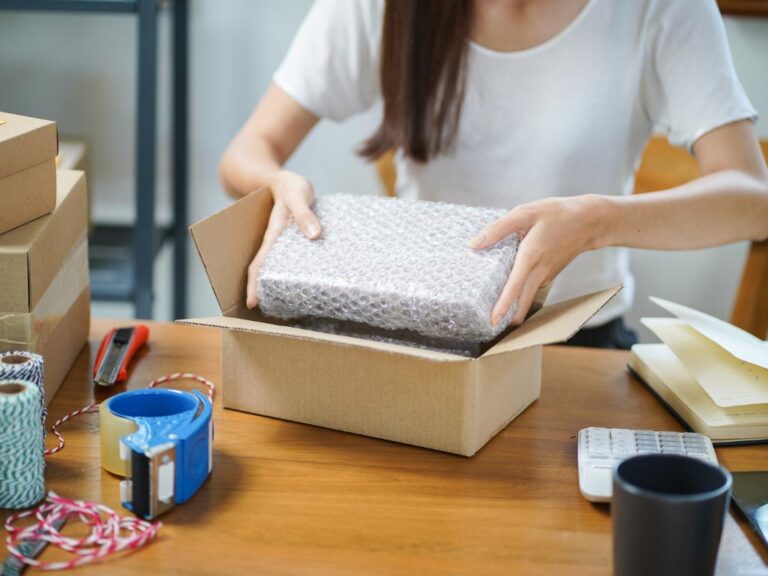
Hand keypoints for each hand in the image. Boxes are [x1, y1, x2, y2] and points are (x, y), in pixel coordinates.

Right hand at [246, 170, 320, 308]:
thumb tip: (315, 235)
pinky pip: (288, 261)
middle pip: (264, 271)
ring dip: (275, 285)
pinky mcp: (292, 241)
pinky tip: (303, 283)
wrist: (284, 180)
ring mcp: (282, 243)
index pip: (259, 264)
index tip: (252, 303)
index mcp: (273, 235)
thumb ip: (305, 214)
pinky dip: (290, 274)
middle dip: (263, 292)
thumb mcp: (298, 196)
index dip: (254, 284)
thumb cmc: (290, 187)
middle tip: (270, 313)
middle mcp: (275, 243)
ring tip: (286, 306)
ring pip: (275, 268)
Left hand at [470, 195, 608, 325]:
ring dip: (515, 309)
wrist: (589, 221)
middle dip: (508, 317)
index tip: (494, 320)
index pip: (515, 287)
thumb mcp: (525, 213)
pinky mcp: (549, 275)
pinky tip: (509, 294)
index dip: (504, 305)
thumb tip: (474, 244)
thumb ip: (498, 229)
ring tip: (496, 317)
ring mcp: (546, 275)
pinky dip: (521, 296)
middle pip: (522, 302)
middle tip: (491, 329)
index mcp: (530, 257)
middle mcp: (539, 271)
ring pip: (527, 297)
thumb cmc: (557, 214)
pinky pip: (532, 289)